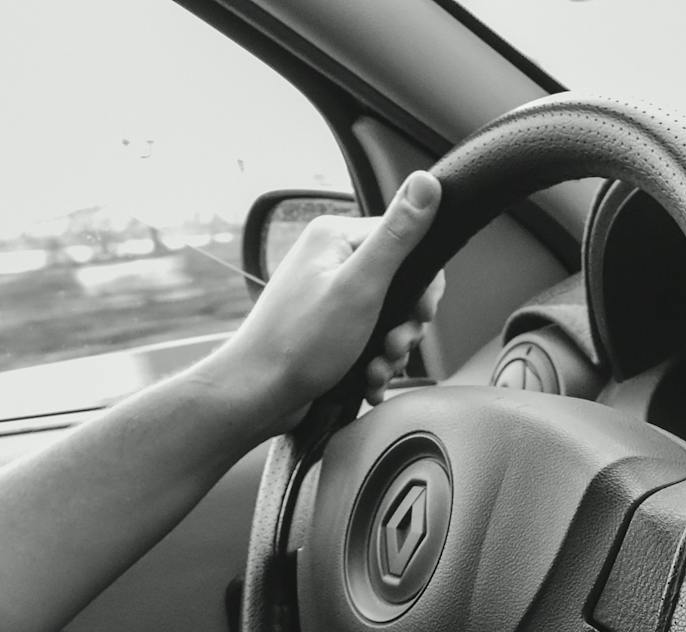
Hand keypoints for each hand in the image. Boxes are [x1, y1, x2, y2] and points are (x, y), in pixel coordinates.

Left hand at [210, 170, 448, 428]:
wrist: (258, 394)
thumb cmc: (300, 343)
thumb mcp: (360, 286)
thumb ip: (397, 236)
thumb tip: (426, 182)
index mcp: (336, 238)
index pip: (406, 242)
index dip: (422, 284)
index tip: (419, 313)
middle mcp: (331, 261)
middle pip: (401, 284)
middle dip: (406, 324)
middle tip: (393, 345)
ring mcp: (330, 296)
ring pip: (389, 318)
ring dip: (392, 350)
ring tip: (377, 368)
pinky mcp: (330, 327)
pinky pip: (370, 339)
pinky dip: (376, 362)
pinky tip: (368, 378)